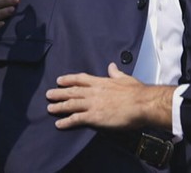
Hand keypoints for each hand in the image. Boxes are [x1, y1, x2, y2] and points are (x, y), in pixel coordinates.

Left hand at [46, 63, 174, 130]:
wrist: (142, 103)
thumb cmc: (137, 92)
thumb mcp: (125, 78)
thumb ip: (116, 73)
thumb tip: (112, 66)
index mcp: (101, 82)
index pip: (81, 79)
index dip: (69, 79)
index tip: (60, 80)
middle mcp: (94, 92)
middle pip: (72, 91)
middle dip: (59, 93)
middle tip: (48, 94)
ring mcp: (93, 104)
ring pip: (71, 104)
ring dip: (59, 106)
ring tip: (50, 108)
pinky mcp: (95, 117)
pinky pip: (77, 119)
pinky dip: (67, 121)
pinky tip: (59, 124)